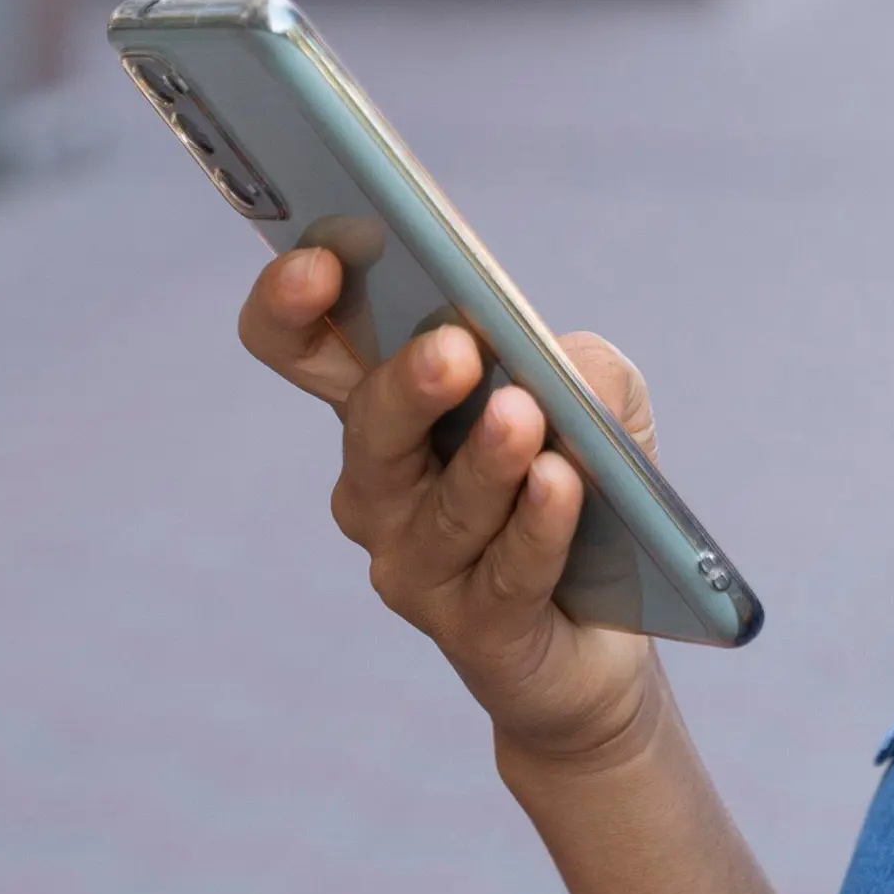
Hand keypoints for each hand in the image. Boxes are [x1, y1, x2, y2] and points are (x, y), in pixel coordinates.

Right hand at [238, 247, 668, 776]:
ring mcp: (416, 564)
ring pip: (441, 508)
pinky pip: (503, 572)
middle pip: (366, 428)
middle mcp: (379, 487)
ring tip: (524, 417)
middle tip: (455, 349)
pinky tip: (560, 485)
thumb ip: (581, 366)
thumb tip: (563, 365)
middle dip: (406, 386)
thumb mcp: (600, 403)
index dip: (290, 305)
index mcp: (384, 408)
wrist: (603, 633)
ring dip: (485, 461)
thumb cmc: (582, 486)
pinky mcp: (474, 628)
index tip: (322, 260)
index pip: (301, 348)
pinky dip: (536, 526)